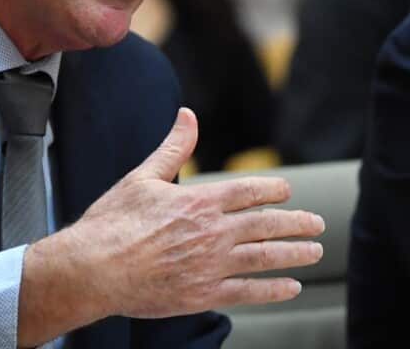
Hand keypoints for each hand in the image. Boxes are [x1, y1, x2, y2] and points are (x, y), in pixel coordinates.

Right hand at [17, 108, 323, 344]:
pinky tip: (291, 286)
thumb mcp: (142, 177)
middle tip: (317, 223)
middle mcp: (212, 232)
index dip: (273, 190)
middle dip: (296, 222)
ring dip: (294, 253)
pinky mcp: (203, 293)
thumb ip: (173, 148)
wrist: (93, 268)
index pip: (248, 191)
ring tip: (314, 252)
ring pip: (265, 257)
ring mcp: (210, 265)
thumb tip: (188, 115)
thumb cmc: (112, 222)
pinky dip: (274, 289)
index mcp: (198, 201)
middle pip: (266, 225)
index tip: (288, 191)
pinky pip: (248, 291)